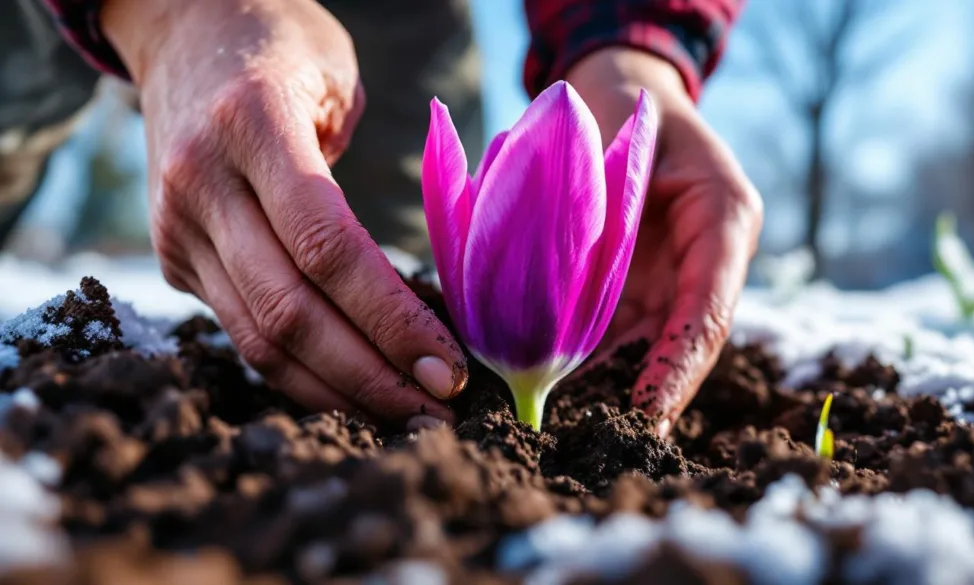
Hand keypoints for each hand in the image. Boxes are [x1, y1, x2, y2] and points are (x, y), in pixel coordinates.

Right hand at [100, 0, 466, 427]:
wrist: (182, 30)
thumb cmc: (284, 48)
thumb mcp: (335, 79)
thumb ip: (367, 180)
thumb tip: (423, 295)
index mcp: (252, 124)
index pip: (326, 246)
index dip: (390, 319)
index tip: (449, 368)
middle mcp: (202, 182)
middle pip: (290, 311)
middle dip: (371, 375)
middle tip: (439, 412)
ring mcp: (178, 226)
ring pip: (259, 338)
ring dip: (337, 392)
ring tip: (405, 418)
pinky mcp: (175, 257)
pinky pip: (242, 332)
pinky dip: (301, 372)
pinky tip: (353, 392)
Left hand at [567, 48, 763, 437]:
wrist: (613, 94)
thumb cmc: (626, 105)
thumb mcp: (629, 137)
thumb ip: (609, 200)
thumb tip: (559, 279)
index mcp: (722, 224)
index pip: (708, 313)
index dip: (679, 368)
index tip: (648, 412)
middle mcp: (702, 263)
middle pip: (678, 345)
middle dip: (643, 394)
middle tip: (601, 439)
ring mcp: (668, 279)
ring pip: (642, 347)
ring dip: (608, 387)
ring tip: (569, 426)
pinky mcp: (633, 287)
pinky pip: (612, 332)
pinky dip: (585, 361)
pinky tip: (547, 384)